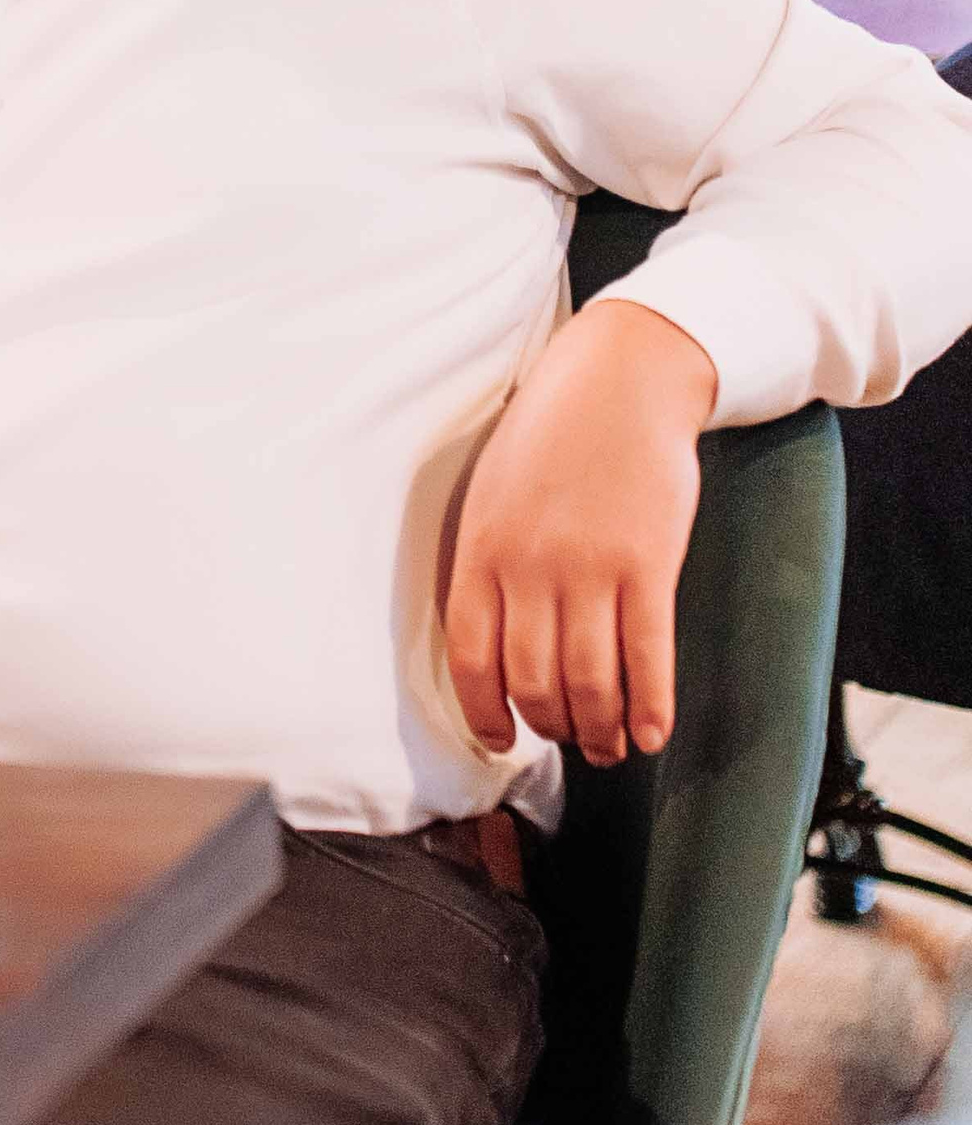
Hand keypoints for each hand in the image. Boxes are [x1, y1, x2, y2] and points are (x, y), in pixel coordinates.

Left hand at [444, 302, 716, 767]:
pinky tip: (653, 733)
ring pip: (589, 681)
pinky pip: (647, 655)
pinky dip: (649, 706)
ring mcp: (590, 566)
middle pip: (533, 681)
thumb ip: (490, 562)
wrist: (624, 376)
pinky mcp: (649, 562)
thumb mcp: (494, 490)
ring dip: (601, 729)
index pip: (471, 658)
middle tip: (569, 741)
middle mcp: (529, 566)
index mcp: (481, 549)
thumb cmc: (554, 433)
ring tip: (611, 747)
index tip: (500, 741)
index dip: (485, 713)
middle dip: (551, 727)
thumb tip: (496, 642)